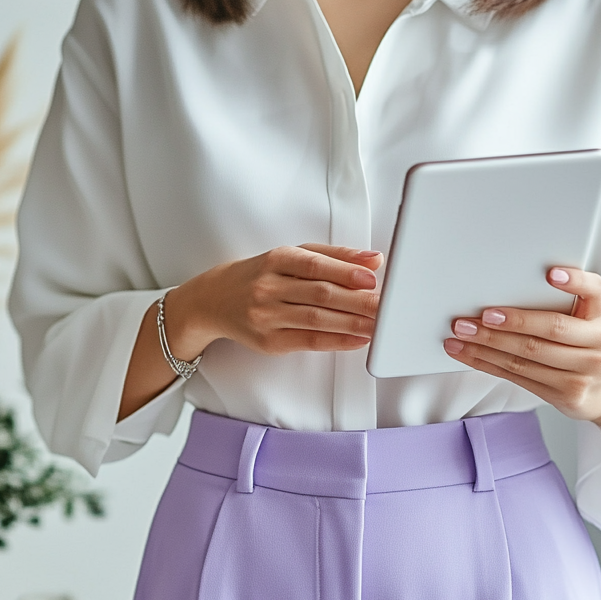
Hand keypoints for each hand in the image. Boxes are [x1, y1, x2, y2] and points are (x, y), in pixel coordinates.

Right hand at [163, 244, 382, 359]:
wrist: (214, 300)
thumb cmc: (260, 276)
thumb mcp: (290, 257)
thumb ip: (333, 257)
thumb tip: (373, 260)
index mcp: (275, 260)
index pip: (314, 265)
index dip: (344, 272)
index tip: (372, 278)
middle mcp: (268, 288)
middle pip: (319, 295)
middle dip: (357, 301)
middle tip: (386, 306)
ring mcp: (267, 317)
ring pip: (316, 320)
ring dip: (352, 324)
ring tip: (378, 325)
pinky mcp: (269, 342)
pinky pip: (309, 342)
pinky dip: (337, 341)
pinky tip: (358, 339)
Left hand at [442, 267, 600, 435]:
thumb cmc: (584, 347)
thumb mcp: (584, 322)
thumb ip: (560, 306)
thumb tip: (503, 291)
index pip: (594, 290)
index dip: (574, 281)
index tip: (550, 274)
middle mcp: (600, 343)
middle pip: (550, 329)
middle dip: (510, 322)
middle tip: (480, 316)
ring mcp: (585, 372)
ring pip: (528, 356)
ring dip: (488, 345)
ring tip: (462, 334)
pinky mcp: (566, 394)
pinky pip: (518, 375)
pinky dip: (488, 363)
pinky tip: (468, 353)